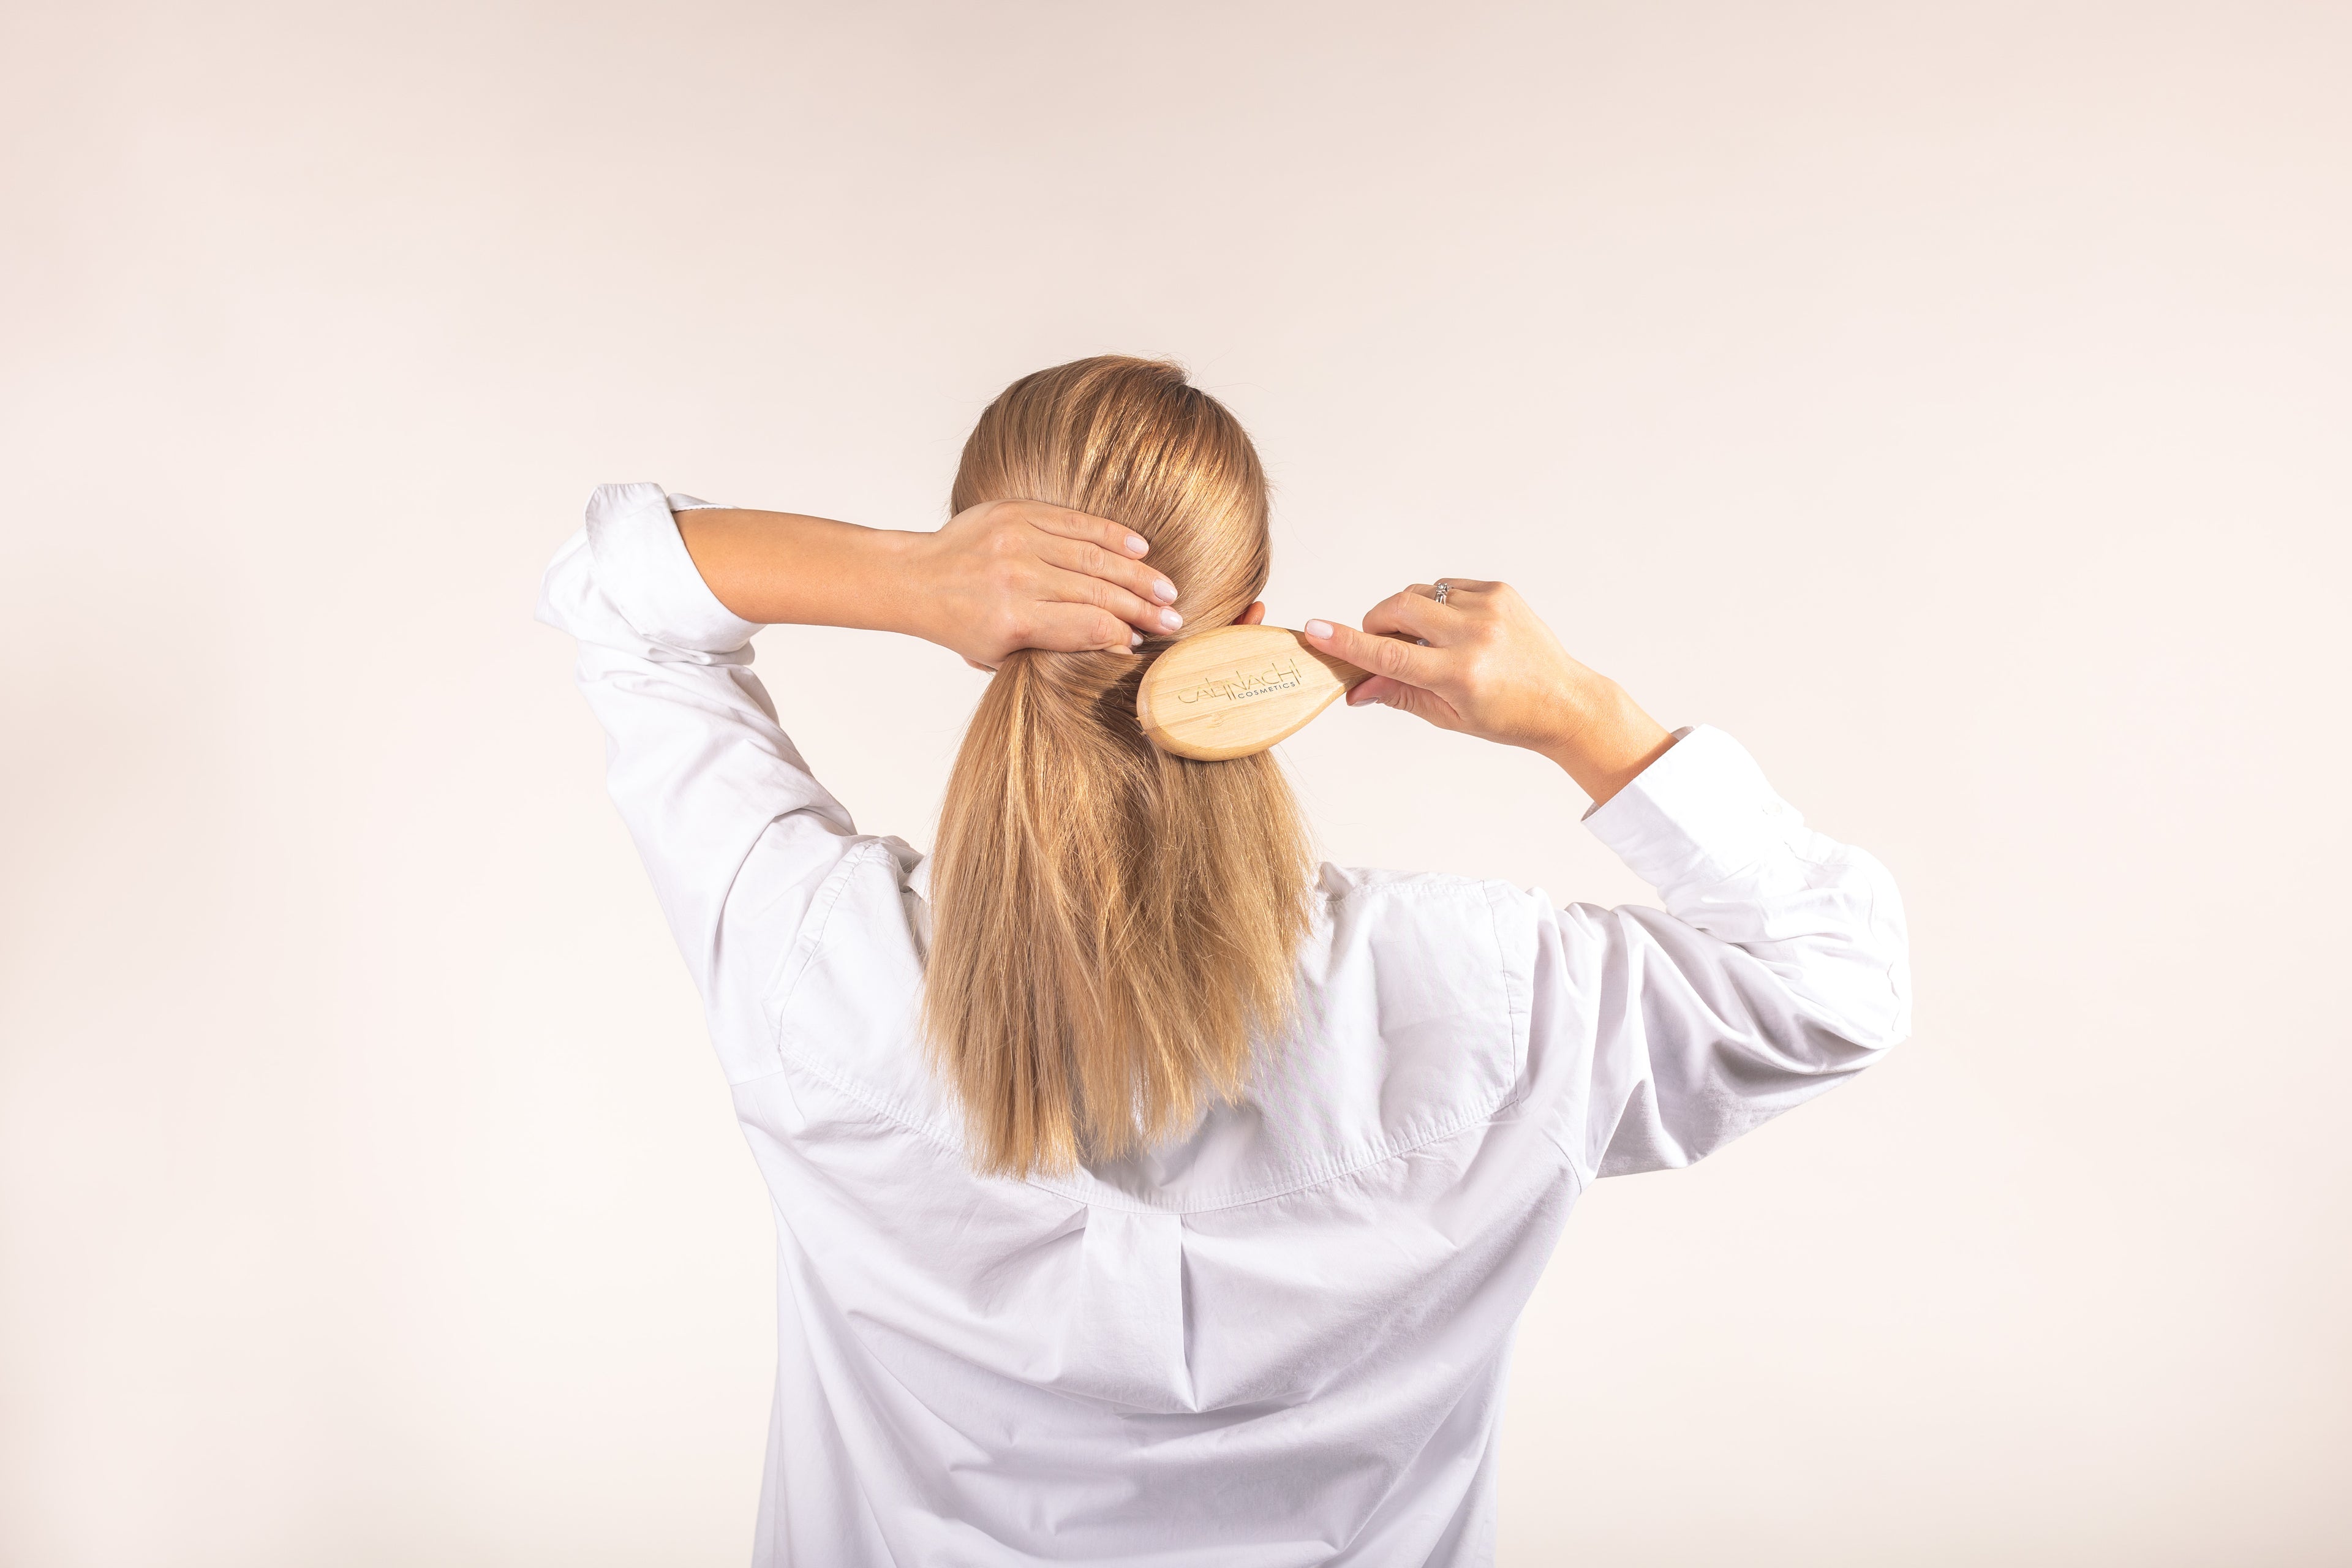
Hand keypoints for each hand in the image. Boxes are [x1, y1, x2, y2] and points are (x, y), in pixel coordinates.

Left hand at [906, 500, 1185, 669]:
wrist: (917, 578)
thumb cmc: (961, 625)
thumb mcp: (1001, 653)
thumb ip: (1055, 649)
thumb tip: (1114, 643)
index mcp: (1014, 620)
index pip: (1087, 625)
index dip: (1122, 633)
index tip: (1143, 641)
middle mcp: (1018, 577)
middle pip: (1098, 591)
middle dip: (1142, 607)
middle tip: (1174, 618)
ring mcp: (1018, 539)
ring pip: (1094, 556)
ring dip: (1137, 573)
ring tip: (1166, 589)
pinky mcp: (1016, 511)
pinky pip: (1075, 521)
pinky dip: (1110, 534)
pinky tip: (1139, 548)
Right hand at [1302, 580, 1676, 805]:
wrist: (1564, 700)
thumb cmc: (1507, 716)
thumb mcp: (1448, 716)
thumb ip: (1398, 694)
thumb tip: (1354, 688)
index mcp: (1460, 675)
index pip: (1390, 655)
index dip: (1347, 643)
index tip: (1314, 630)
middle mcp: (1475, 636)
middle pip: (1397, 609)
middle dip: (1377, 622)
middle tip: (1381, 643)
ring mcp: (1490, 609)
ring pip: (1419, 594)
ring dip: (1408, 615)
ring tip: (1428, 644)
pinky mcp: (1500, 591)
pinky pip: (1446, 587)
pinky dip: (1438, 606)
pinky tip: (1454, 630)